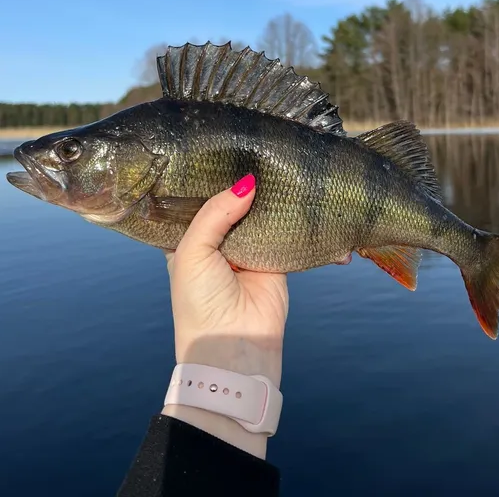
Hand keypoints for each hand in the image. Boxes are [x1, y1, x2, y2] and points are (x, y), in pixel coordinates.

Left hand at [162, 175, 288, 456]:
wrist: (235, 350)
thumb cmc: (199, 303)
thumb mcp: (192, 252)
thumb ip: (215, 212)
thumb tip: (247, 183)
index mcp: (190, 240)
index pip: (201, 200)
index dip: (211, 178)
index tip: (225, 147)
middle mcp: (219, 243)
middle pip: (235, 204)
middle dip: (246, 183)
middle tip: (262, 149)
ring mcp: (249, 251)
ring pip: (263, 215)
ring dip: (274, 198)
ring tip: (286, 166)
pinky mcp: (277, 260)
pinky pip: (288, 234)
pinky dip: (299, 223)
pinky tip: (308, 201)